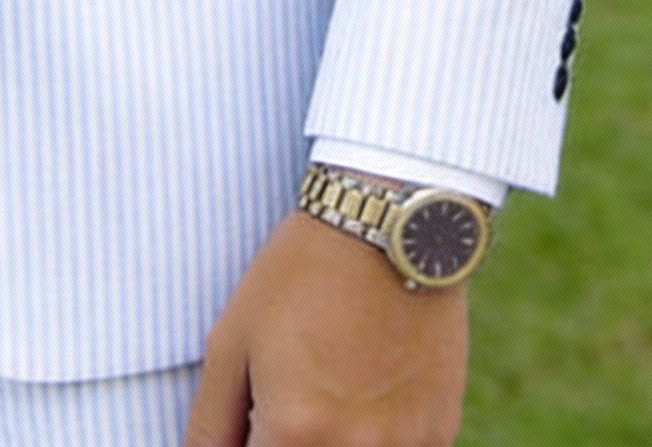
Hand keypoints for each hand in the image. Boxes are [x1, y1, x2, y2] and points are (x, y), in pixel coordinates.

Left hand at [185, 211, 467, 446]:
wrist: (388, 227)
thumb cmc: (300, 273)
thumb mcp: (231, 339)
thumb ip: (211, 422)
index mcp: (295, 432)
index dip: (249, 445)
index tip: (254, 421)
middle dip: (288, 442)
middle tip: (287, 400)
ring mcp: (404, 446)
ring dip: (331, 442)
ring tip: (327, 386)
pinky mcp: (440, 431)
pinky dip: (376, 439)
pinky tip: (366, 389)